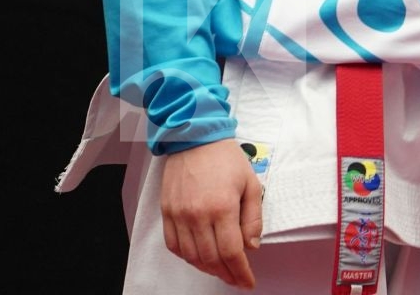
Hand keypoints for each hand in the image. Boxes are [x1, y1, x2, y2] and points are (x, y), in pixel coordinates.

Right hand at [159, 140, 263, 288]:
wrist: (194, 139)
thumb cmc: (226, 159)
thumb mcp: (251, 184)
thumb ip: (253, 218)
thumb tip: (252, 246)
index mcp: (222, 207)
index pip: (231, 251)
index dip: (240, 271)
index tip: (248, 282)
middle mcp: (198, 215)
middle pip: (211, 258)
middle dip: (225, 273)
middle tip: (236, 278)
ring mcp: (179, 215)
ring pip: (191, 256)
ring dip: (207, 268)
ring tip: (221, 270)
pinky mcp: (166, 213)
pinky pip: (174, 245)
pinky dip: (187, 257)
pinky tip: (198, 258)